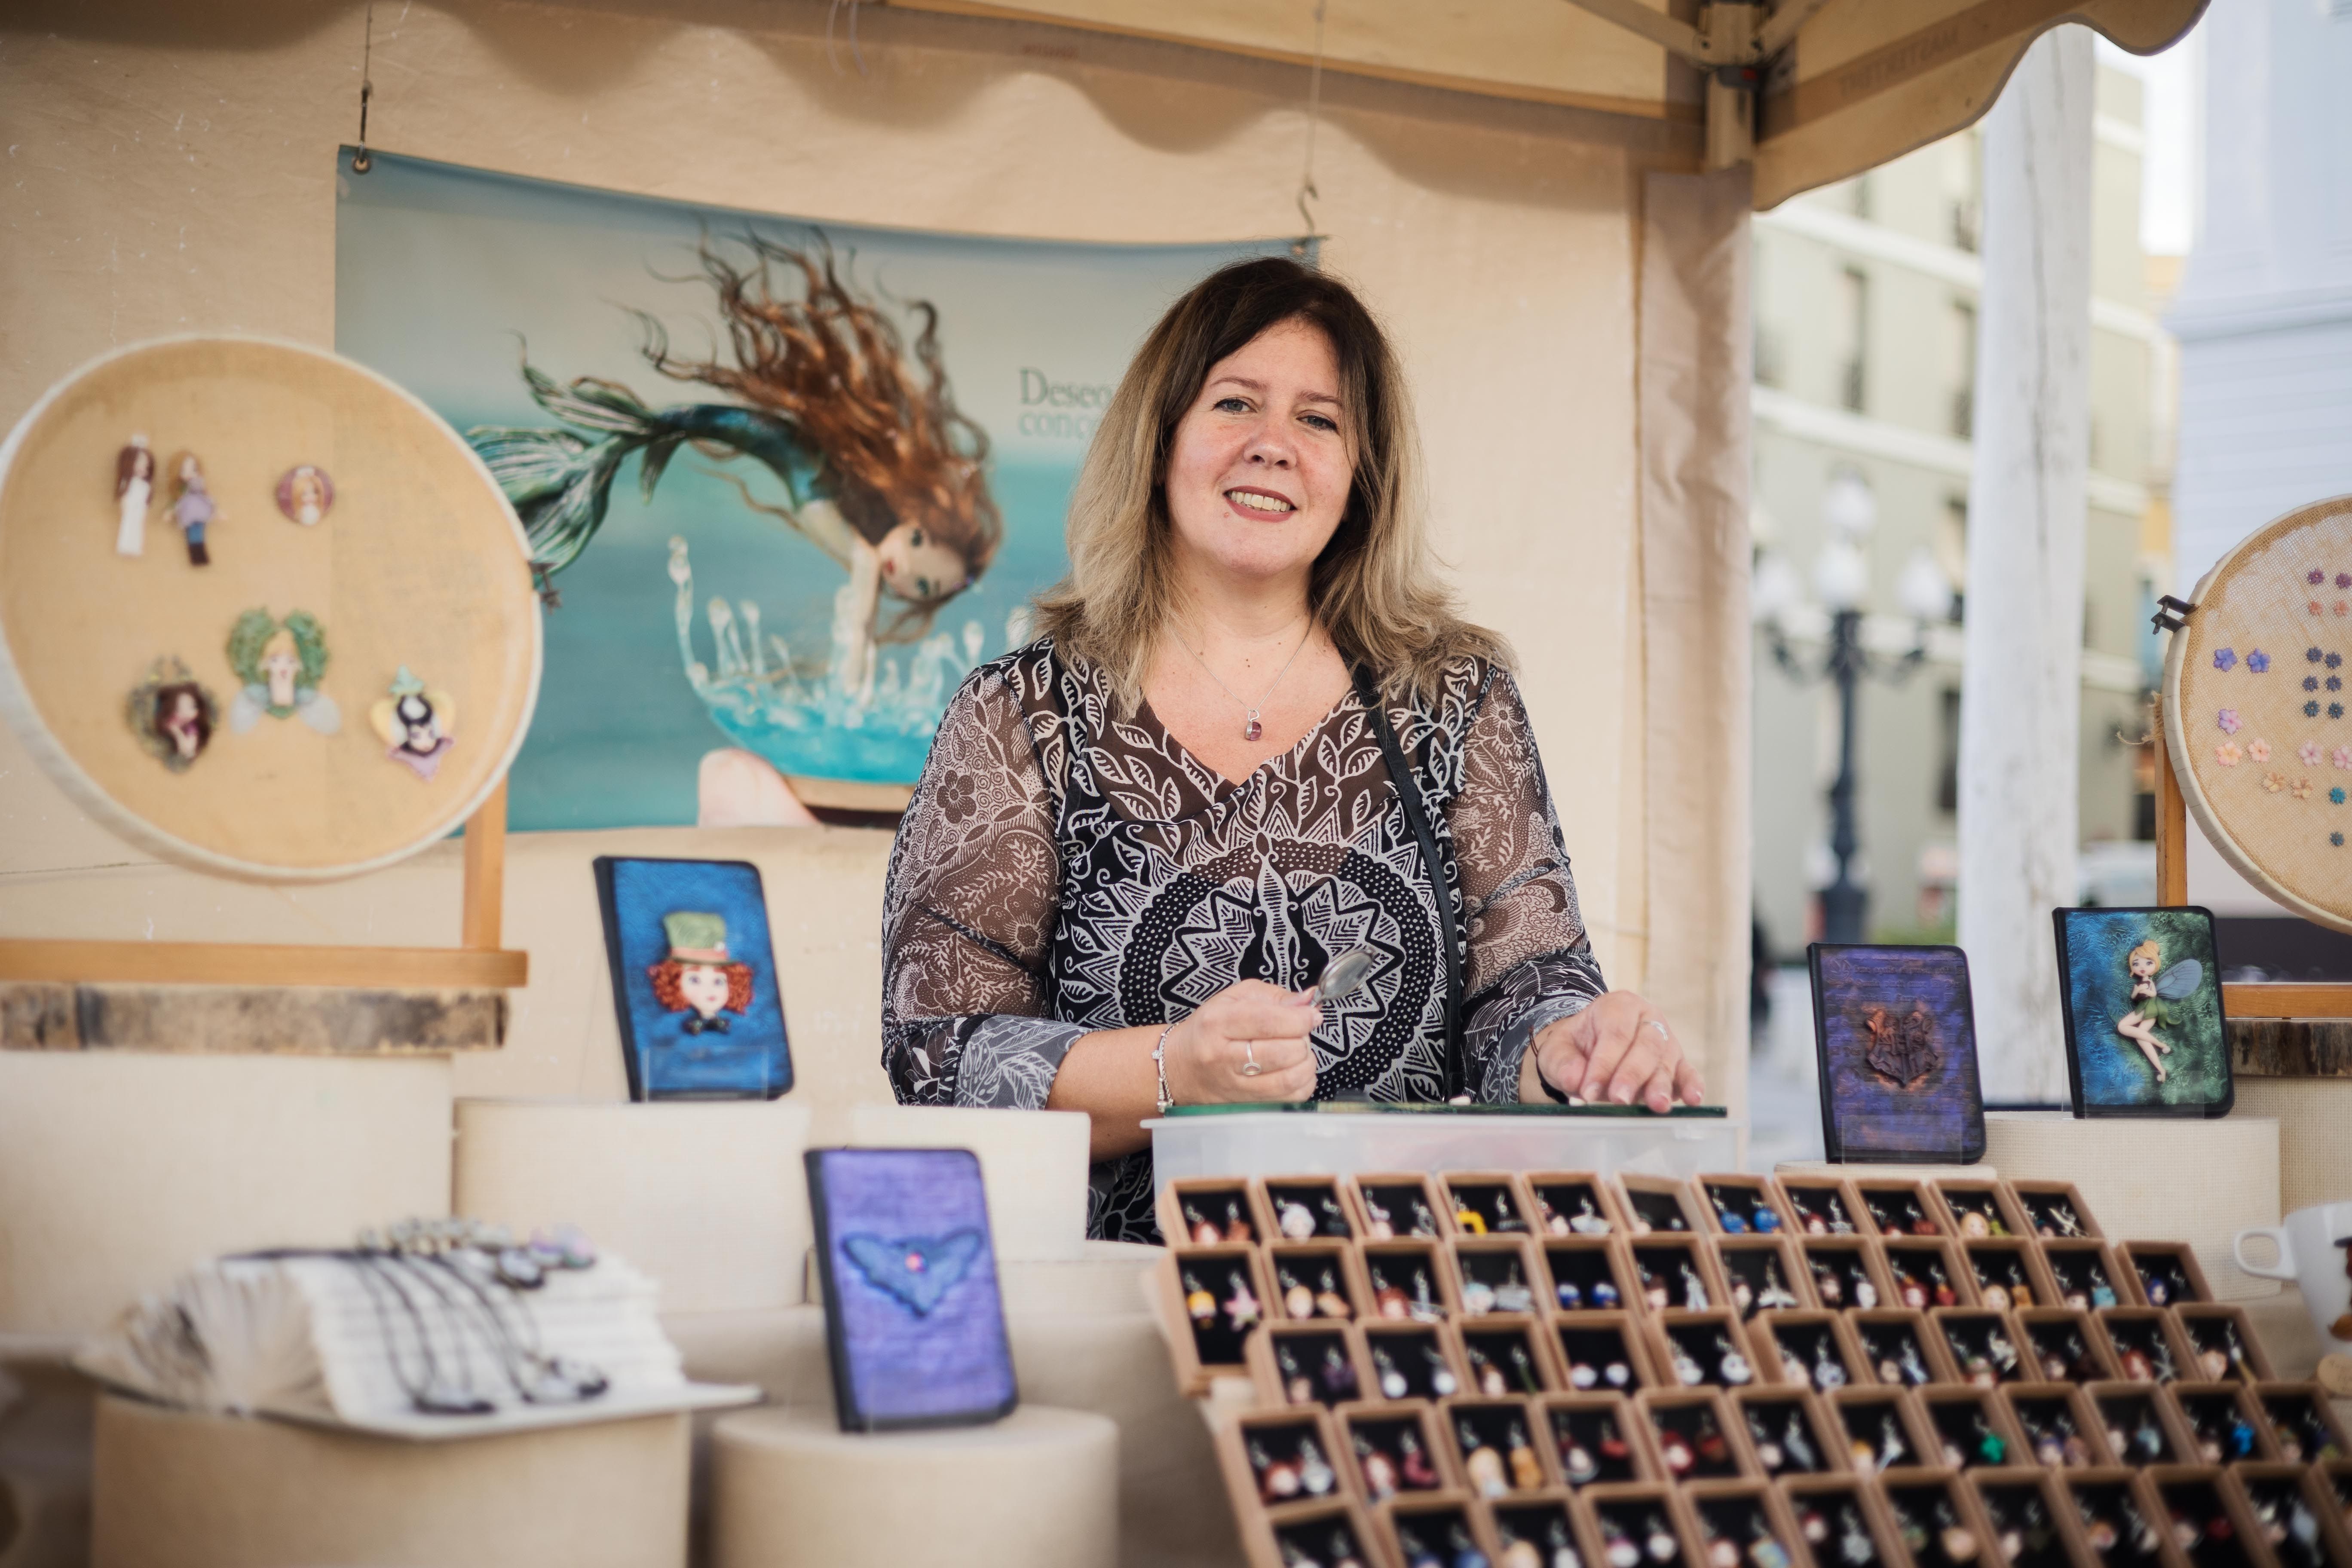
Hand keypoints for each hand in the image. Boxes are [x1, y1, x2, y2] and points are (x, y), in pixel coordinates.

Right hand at [1163, 980, 1318, 1105]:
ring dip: (1306, 1064)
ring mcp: (1234, 1085)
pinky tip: (1297, 1071)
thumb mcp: (1233, 999)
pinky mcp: (1245, 1104)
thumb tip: (1307, 1001)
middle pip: (1281, 1052)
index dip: (1299, 1019)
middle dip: (1302, 1041)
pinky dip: (1303, 1084)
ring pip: (1287, 1079)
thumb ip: (1273, 996)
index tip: (1311, 1016)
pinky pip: (1288, 1099)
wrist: (1178, 1068)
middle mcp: (1223, 1056)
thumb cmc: (1208, 1030)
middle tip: (1300, 1034)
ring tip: (1300, 1053)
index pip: (1268, 1021)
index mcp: (1218, 1022)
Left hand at [1530, 990, 1703, 1112]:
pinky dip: (1691, 1085)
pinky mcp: (1678, 1062)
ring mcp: (1666, 1040)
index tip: (1589, 1091)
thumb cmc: (1576, 1046)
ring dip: (1661, 1085)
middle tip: (1618, 1098)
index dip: (1603, 1063)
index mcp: (1618, 1005)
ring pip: (1666, 1061)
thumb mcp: (1558, 1048)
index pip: (1615, 1033)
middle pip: (1646, 1045)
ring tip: (1657, 1105)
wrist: (1589, 1048)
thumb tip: (1574, 1079)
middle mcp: (1647, 1018)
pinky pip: (1687, 1072)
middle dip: (1632, 1074)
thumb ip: (1562, 1062)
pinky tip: (1692, 1099)